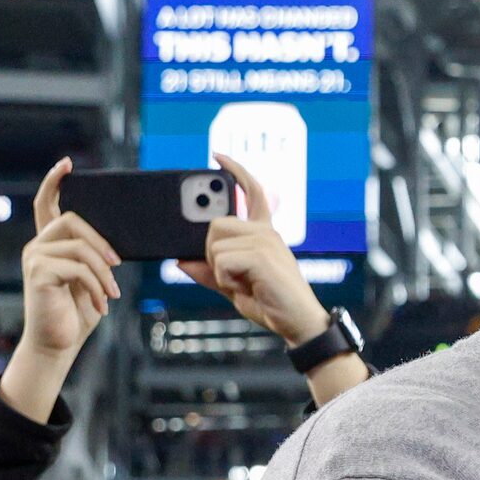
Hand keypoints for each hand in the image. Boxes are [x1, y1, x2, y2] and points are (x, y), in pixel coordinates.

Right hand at [2, 160, 120, 416]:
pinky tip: (100, 304)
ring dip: (103, 272)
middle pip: (73, 219)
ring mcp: (35, 257)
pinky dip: (96, 286)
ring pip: (80, 246)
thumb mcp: (94, 280)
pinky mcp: (38, 273)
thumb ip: (98, 258)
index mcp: (52, 243)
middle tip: (116, 265)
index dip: (55, 181)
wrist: (60, 343)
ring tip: (111, 294)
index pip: (47, 203)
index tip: (68, 164)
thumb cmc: (78, 312)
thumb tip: (120, 246)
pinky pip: (78, 267)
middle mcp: (38, 245)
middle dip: (101, 241)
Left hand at [178, 153, 331, 346]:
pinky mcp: (262, 255)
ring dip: (219, 269)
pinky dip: (225, 279)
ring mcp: (267, 241)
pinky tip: (246, 287)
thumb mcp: (232, 286)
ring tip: (243, 283)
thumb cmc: (271, 304)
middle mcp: (267, 232)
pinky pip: (221, 259)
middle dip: (211, 252)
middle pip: (216, 224)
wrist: (298, 324)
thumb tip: (180, 260)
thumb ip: (208, 271)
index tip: (218, 155)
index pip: (252, 192)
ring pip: (214, 243)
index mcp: (264, 233)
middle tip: (233, 275)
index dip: (235, 172)